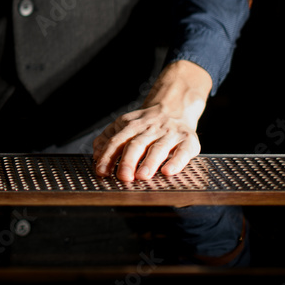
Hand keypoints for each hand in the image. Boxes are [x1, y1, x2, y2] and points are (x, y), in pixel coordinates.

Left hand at [92, 60, 211, 181]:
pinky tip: (168, 171)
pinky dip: (176, 162)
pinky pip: (183, 152)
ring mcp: (169, 134)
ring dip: (149, 163)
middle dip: (128, 161)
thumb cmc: (145, 124)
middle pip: (136, 144)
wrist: (173, 107)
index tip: (102, 171)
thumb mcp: (123, 125)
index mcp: (130, 125)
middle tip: (123, 177)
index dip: (108, 156)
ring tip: (142, 176)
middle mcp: (150, 129)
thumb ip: (107, 139)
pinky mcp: (188, 140)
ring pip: (158, 148)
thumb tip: (96, 155)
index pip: (116, 141)